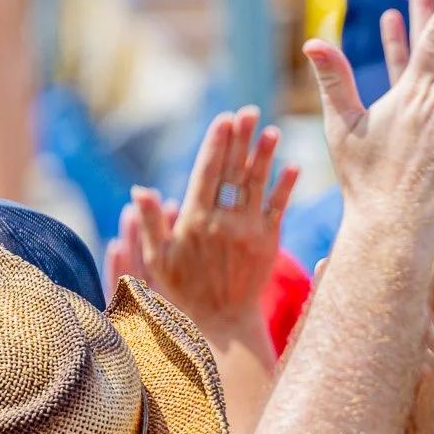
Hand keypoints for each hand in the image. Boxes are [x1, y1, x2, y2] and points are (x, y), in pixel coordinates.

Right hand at [104, 108, 297, 334]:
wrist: (221, 322)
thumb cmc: (184, 290)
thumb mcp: (157, 258)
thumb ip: (150, 222)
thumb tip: (139, 189)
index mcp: (195, 221)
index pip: (207, 173)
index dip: (216, 144)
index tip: (222, 119)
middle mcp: (224, 222)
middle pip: (233, 171)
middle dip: (240, 139)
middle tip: (247, 111)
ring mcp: (249, 232)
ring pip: (258, 186)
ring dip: (265, 156)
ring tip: (271, 129)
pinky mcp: (269, 243)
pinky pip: (279, 210)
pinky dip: (286, 188)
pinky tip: (293, 166)